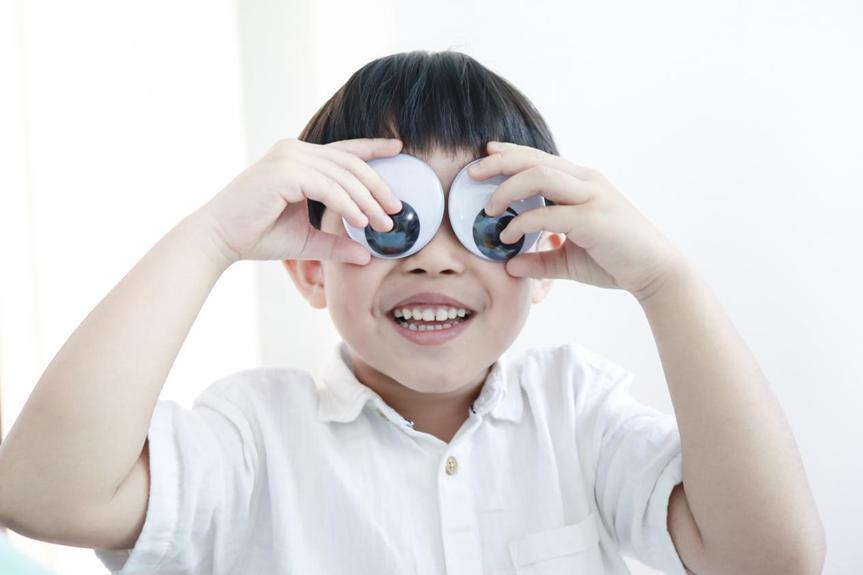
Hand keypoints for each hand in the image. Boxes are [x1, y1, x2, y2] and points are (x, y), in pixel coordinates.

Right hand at [195, 137, 403, 265]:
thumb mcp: (307, 239)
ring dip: (368, 200)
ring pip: (343, 175)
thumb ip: (337, 242)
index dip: (373, 148)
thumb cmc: (257, 236)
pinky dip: (348, 205)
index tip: (398, 149)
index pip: (344, 150)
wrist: (220, 238)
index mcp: (299, 158)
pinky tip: (361, 222)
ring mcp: (289, 157)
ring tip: (384, 223)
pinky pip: (328, 187)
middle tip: (397, 209)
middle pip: (350, 163)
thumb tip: (367, 254)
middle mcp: (295, 150)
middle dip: (378, 186)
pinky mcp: (284, 171)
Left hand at [471, 141, 686, 300]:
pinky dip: (522, 222)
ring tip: (488, 208)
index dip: (511, 153)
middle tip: (472, 172)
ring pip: (540, 176)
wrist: (656, 272)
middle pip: (535, 160)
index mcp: (582, 183)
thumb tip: (509, 266)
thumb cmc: (615, 260)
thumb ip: (540, 259)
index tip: (485, 154)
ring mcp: (592, 197)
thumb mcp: (569, 260)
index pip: (540, 158)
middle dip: (499, 162)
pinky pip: (549, 213)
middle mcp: (587, 182)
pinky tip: (506, 236)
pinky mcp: (594, 219)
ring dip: (508, 188)